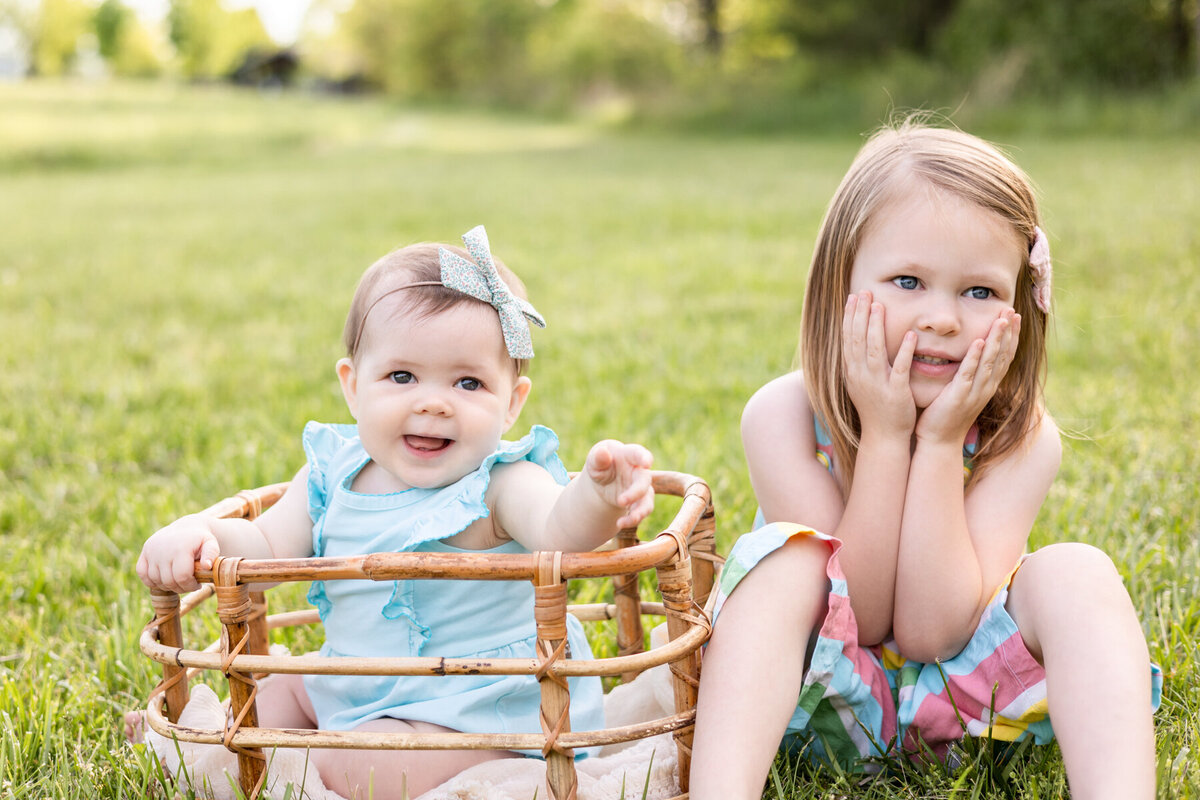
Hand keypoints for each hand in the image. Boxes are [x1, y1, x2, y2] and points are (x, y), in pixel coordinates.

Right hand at [135, 514, 220, 593]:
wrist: (186, 528)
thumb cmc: (200, 541)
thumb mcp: (211, 544)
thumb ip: (211, 554)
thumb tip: (207, 566)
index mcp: (181, 547)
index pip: (182, 577)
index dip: (190, 585)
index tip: (197, 585)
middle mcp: (163, 548)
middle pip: (168, 581)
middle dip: (180, 588)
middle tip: (188, 584)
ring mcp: (151, 551)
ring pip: (155, 580)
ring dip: (167, 586)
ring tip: (179, 580)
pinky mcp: (144, 553)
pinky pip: (143, 575)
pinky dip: (152, 581)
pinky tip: (165, 578)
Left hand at [584, 440, 654, 528]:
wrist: (602, 480)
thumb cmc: (600, 464)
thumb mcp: (594, 460)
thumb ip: (597, 458)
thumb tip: (602, 453)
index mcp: (628, 455)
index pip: (638, 453)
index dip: (644, 457)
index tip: (646, 463)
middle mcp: (639, 470)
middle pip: (644, 480)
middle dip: (635, 492)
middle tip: (620, 502)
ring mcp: (641, 486)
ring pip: (647, 500)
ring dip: (638, 512)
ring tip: (622, 523)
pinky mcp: (640, 501)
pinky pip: (641, 511)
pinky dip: (632, 519)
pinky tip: (619, 524)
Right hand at [842, 291, 916, 438]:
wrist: (883, 436)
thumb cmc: (875, 408)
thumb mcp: (861, 382)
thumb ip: (860, 362)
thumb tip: (860, 340)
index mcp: (852, 372)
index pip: (848, 339)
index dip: (850, 317)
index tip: (853, 297)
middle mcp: (860, 376)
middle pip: (857, 340)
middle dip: (859, 315)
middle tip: (864, 292)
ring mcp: (877, 384)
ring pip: (873, 351)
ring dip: (876, 327)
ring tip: (879, 306)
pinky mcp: (895, 392)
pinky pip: (899, 369)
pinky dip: (903, 352)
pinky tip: (910, 336)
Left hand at [917, 309, 1020, 443]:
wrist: (938, 441)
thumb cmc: (946, 415)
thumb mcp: (963, 391)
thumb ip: (968, 374)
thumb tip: (972, 354)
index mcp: (988, 385)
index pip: (1004, 357)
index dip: (1011, 336)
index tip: (1015, 317)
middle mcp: (986, 388)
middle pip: (1002, 356)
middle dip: (1008, 333)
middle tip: (1013, 311)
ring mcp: (974, 392)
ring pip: (989, 362)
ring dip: (996, 340)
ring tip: (1002, 320)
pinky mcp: (959, 397)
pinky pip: (968, 374)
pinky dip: (974, 357)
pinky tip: (979, 342)